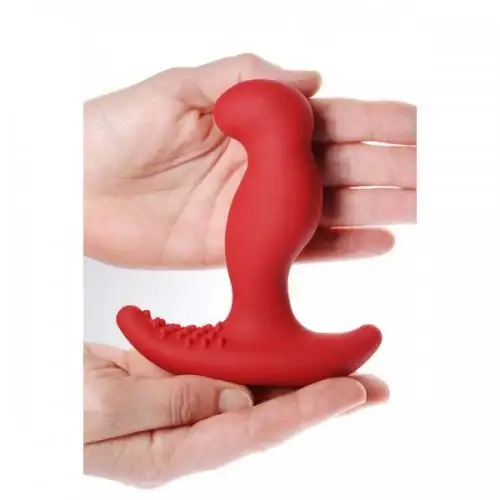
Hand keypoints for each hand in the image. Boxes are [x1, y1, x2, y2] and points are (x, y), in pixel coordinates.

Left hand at [84, 54, 415, 268]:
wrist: (77, 188)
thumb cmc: (115, 129)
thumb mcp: (179, 88)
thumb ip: (245, 80)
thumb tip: (313, 78)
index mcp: (256, 123)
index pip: (330, 120)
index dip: (377, 123)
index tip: (417, 130)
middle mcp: (264, 167)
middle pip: (342, 166)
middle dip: (390, 168)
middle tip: (433, 175)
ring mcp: (257, 210)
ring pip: (332, 207)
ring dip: (378, 207)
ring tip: (419, 208)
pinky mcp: (242, 247)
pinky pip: (303, 247)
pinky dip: (343, 246)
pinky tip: (378, 241)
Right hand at [84, 342, 388, 487]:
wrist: (38, 388)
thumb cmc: (59, 408)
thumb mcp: (105, 409)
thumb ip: (172, 406)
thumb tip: (237, 400)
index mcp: (173, 451)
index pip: (253, 429)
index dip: (305, 411)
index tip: (351, 393)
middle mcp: (190, 432)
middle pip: (267, 416)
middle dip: (321, 399)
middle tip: (373, 385)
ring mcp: (186, 406)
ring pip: (254, 392)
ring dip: (299, 379)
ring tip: (346, 370)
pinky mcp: (179, 381)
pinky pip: (229, 372)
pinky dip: (261, 361)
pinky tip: (287, 355)